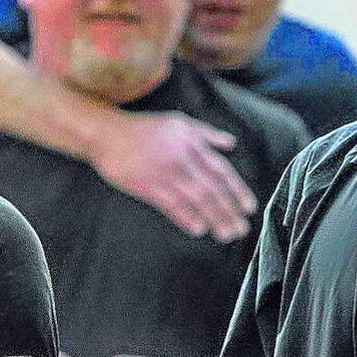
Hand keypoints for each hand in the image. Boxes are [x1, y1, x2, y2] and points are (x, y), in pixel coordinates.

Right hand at [90, 111, 256, 242]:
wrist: (107, 133)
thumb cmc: (144, 128)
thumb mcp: (180, 123)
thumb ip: (207, 134)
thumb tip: (230, 143)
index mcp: (193, 145)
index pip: (222, 171)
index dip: (237, 190)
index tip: (249, 207)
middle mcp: (183, 159)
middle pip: (213, 189)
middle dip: (229, 211)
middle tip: (242, 229)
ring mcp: (165, 173)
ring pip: (196, 199)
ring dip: (214, 218)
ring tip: (226, 234)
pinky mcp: (146, 186)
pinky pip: (171, 205)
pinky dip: (186, 217)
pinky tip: (198, 229)